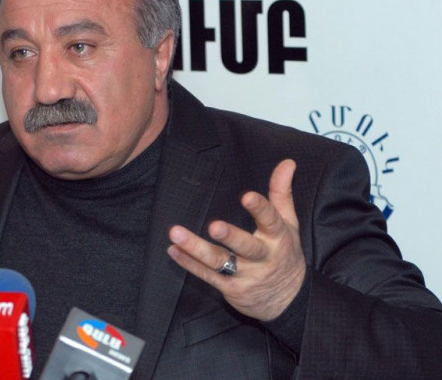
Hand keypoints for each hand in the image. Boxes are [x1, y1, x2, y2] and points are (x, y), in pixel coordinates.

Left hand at [167, 159, 305, 320]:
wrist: (288, 300)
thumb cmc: (285, 253)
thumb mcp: (289, 224)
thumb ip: (282, 192)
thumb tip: (287, 162)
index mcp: (278, 238)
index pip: (271, 221)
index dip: (260, 208)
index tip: (247, 196)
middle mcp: (262, 258)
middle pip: (246, 247)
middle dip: (230, 237)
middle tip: (213, 226)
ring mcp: (245, 276)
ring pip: (219, 262)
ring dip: (196, 249)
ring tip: (176, 235)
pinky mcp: (230, 288)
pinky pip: (207, 275)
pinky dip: (189, 263)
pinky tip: (173, 250)